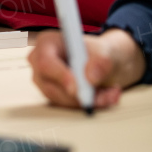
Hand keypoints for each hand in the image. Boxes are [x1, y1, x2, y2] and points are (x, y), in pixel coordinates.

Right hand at [28, 28, 145, 109]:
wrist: (102, 64)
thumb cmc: (97, 52)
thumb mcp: (104, 51)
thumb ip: (100, 61)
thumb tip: (91, 77)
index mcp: (46, 44)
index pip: (45, 63)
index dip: (59, 76)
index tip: (76, 88)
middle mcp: (41, 64)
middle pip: (52, 86)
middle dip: (80, 94)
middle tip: (104, 94)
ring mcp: (46, 83)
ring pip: (63, 100)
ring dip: (89, 100)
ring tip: (111, 93)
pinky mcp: (56, 97)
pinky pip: (70, 107)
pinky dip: (91, 104)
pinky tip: (105, 96)